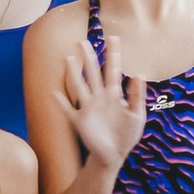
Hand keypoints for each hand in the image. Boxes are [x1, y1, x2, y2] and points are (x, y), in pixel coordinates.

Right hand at [60, 35, 146, 175]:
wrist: (115, 155)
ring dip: (73, 73)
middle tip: (83, 41)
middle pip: (93, 73)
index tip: (113, 37)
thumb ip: (137, 95)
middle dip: (89, 57)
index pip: (113, 70)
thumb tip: (139, 74)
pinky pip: (68, 110)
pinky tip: (54, 93)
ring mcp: (88, 108)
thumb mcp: (137, 115)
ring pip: (79, 86)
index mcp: (114, 95)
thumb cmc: (127, 135)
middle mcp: (99, 97)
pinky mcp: (80, 121)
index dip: (113, 54)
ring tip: (68, 58)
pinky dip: (61, 103)